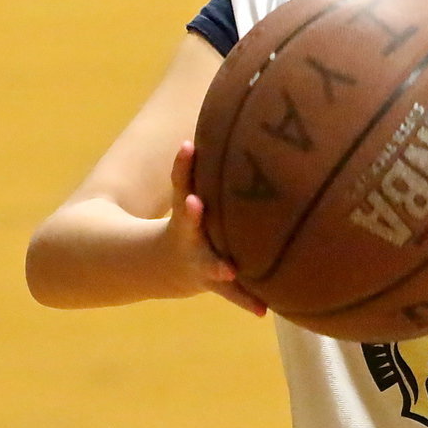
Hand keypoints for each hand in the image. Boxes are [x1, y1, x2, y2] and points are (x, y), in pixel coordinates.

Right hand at [166, 142, 267, 316]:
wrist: (163, 267)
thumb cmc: (190, 222)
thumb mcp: (189, 194)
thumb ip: (204, 169)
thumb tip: (242, 118)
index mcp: (184, 213)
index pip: (180, 182)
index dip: (183, 165)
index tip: (188, 146)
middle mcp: (188, 237)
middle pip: (188, 224)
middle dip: (191, 214)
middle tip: (194, 202)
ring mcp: (199, 262)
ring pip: (209, 265)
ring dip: (219, 267)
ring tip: (229, 270)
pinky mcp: (216, 283)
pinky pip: (233, 294)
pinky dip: (247, 300)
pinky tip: (264, 310)